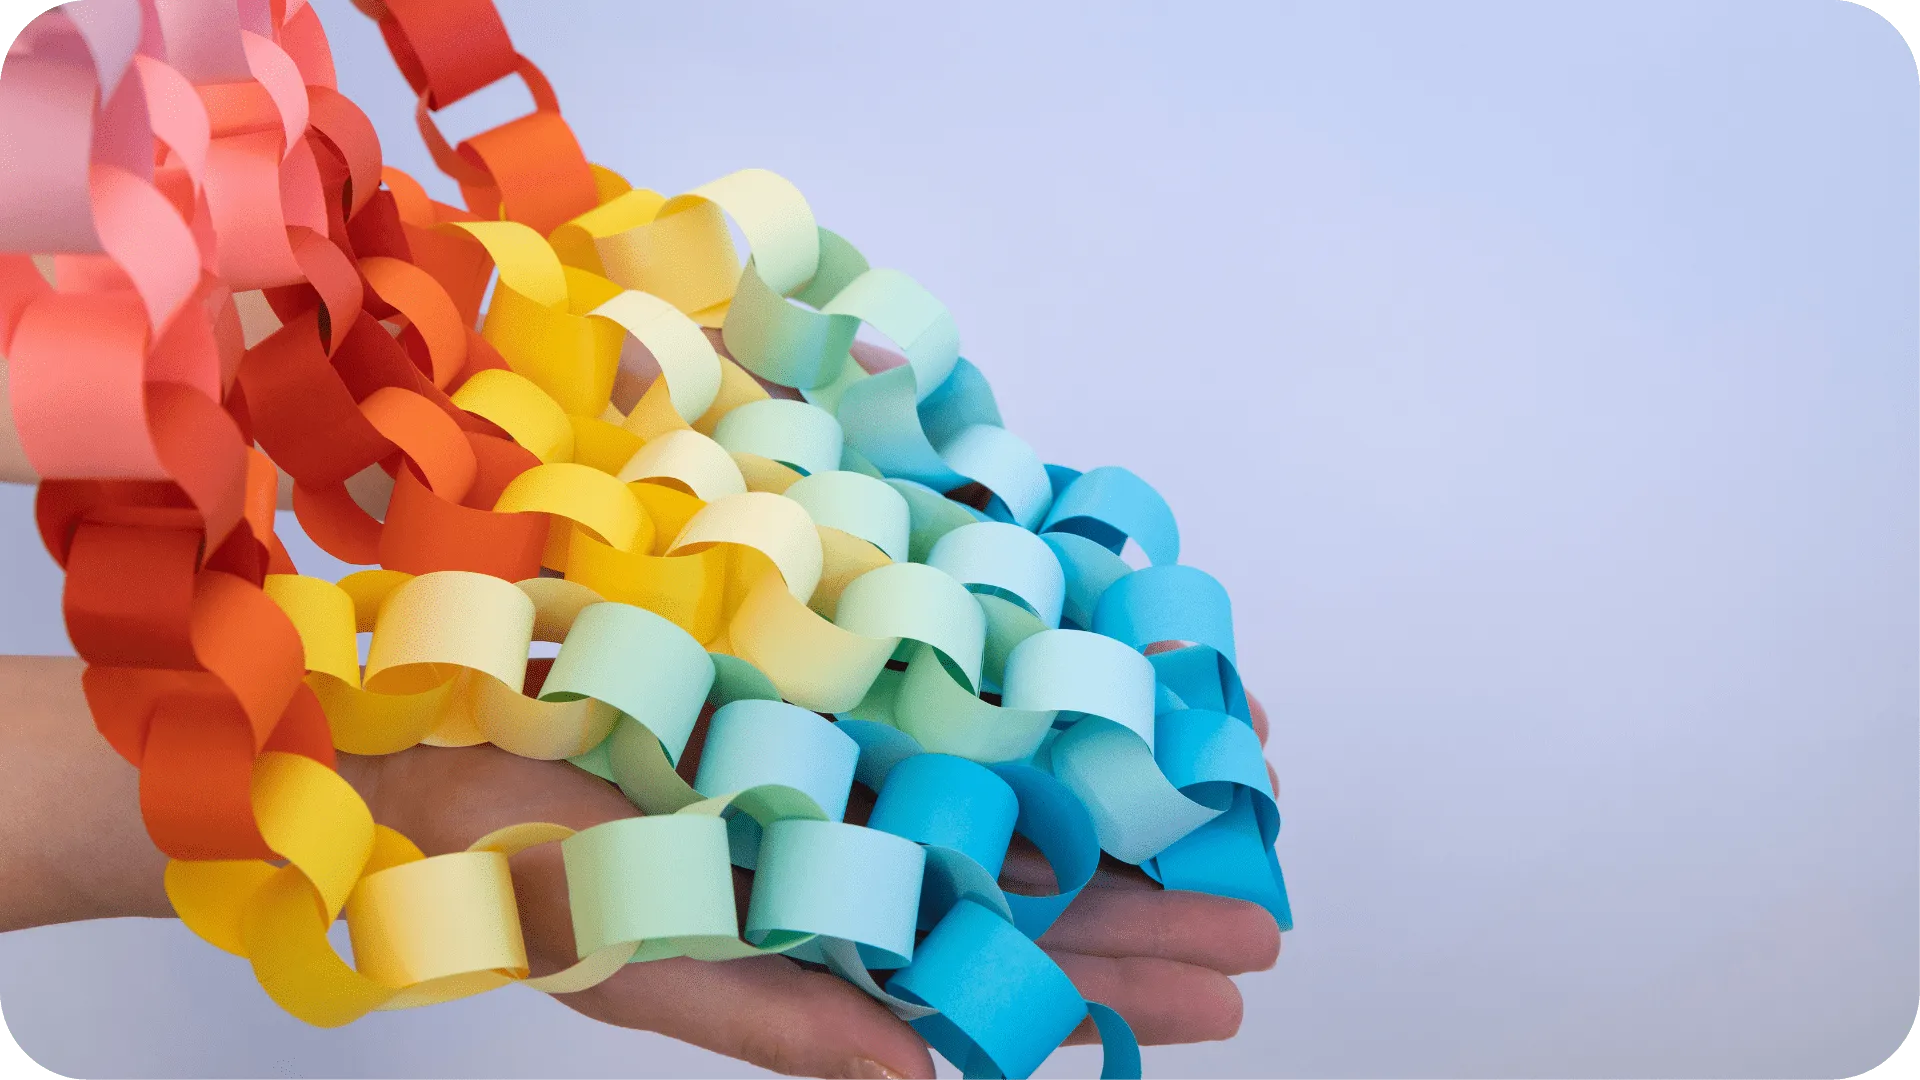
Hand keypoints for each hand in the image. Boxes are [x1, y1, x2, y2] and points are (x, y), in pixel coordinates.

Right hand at [340, 693, 1281, 1079]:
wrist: (403, 732)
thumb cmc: (509, 867)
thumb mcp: (643, 962)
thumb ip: (787, 1023)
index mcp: (829, 926)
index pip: (995, 968)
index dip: (1113, 980)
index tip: (1228, 987)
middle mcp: (855, 837)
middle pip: (1030, 876)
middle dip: (1151, 900)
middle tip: (1269, 920)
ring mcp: (846, 742)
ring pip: (1008, 769)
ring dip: (1114, 780)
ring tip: (1238, 791)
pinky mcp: (821, 649)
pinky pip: (948, 660)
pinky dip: (1033, 662)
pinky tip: (1110, 660)